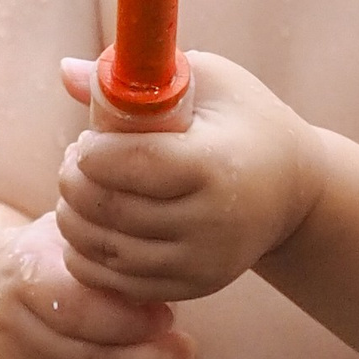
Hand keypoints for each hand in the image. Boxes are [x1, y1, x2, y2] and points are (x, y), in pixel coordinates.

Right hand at [0, 213, 194, 358]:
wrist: (20, 290)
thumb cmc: (73, 261)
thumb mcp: (88, 243)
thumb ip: (119, 262)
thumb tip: (163, 298)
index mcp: (25, 280)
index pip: (78, 311)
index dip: (132, 322)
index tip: (169, 318)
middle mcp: (12, 333)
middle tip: (187, 350)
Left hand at [53, 52, 319, 306]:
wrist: (293, 192)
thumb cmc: (243, 122)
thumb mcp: (206, 82)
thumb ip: (136, 77)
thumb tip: (65, 71)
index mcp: (213, 165)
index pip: (131, 164)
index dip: (92, 153)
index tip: (87, 141)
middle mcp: (210, 222)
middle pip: (111, 209)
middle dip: (75, 184)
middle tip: (74, 164)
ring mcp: (201, 263)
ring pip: (106, 249)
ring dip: (74, 219)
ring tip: (78, 192)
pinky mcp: (192, 288)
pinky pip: (117, 283)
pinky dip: (88, 256)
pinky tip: (89, 227)